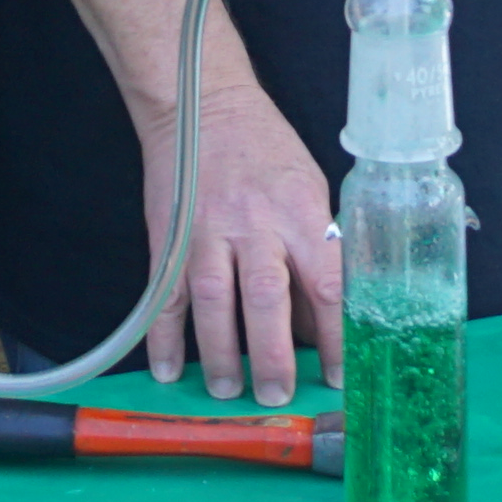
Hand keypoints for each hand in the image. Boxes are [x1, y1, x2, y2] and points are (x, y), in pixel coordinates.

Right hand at [137, 70, 339, 400]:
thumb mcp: (308, 189)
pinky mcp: (169, 237)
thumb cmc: (267, 150)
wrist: (204, 103)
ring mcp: (206, 231)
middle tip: (276, 397)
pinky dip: (164, 337)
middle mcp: (255, 223)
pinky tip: (168, 370)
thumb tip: (313, 324)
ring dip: (221, 354)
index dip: (334, 338)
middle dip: (273, 356)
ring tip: (227, 391)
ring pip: (214, 302)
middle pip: (266, 298)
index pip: (326, 286)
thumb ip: (312, 252)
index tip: (338, 376)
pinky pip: (165, 295)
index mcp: (300, 213)